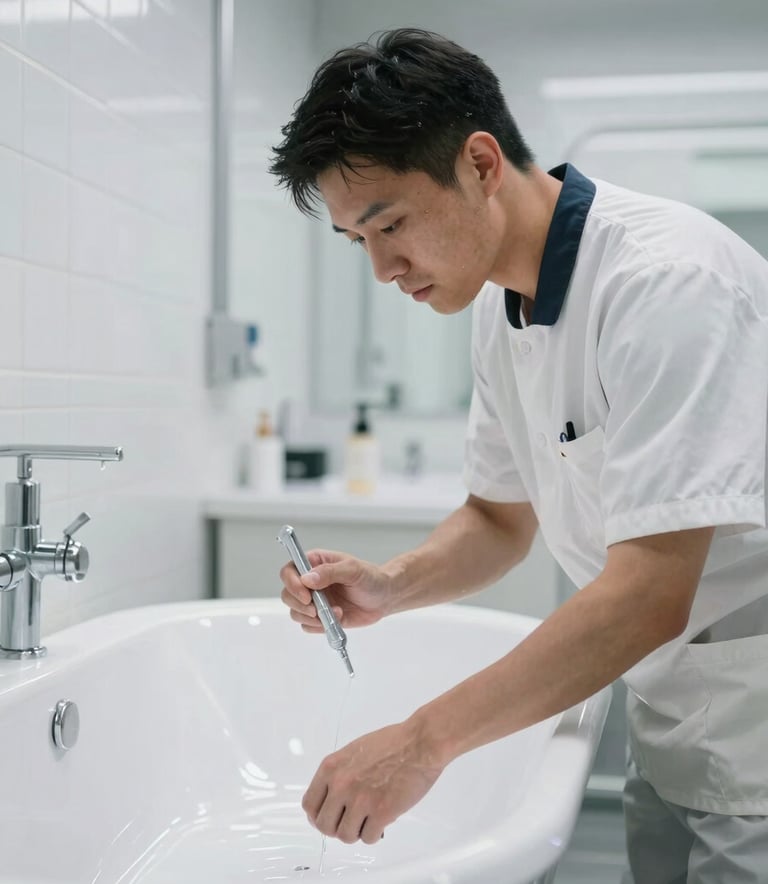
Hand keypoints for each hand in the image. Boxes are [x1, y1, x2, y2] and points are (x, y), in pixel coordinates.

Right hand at [280, 549, 392, 631]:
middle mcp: (310, 582)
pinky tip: (338, 618)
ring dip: (311, 617)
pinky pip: (308, 626)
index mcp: (315, 564)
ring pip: (295, 612)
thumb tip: (307, 579)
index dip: (292, 583)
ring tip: (334, 613)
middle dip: (300, 605)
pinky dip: (319, 626)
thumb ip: (330, 572)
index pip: (289, 571)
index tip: (306, 595)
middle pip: (288, 595)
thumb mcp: (353, 570)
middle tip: (317, 609)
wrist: (385, 597)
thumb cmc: (371, 577)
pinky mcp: (321, 617)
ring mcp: (315, 601)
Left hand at [302, 720, 444, 843]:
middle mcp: (341, 784)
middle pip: (324, 825)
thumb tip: (333, 800)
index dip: (319, 815)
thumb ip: (340, 774)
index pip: (309, 804)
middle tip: (351, 822)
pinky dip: (374, 834)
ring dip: (357, 832)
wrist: (420, 743)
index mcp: (332, 767)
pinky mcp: (381, 812)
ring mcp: (360, 799)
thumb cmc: (393, 743)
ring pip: (345, 836)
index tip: (329, 817)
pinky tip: (381, 822)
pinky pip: (368, 838)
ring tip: (368, 820)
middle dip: (338, 827)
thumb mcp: (354, 752)